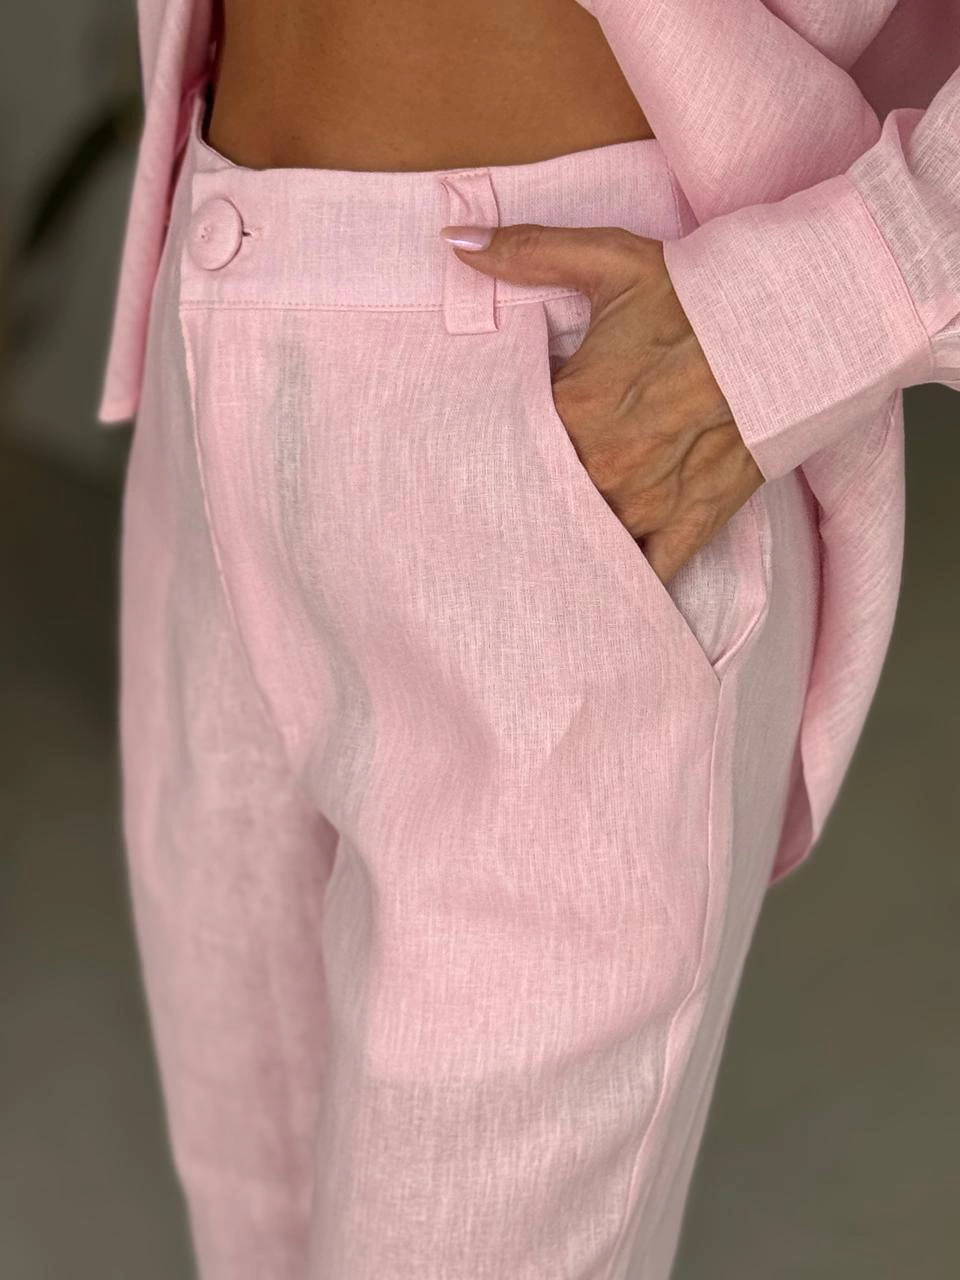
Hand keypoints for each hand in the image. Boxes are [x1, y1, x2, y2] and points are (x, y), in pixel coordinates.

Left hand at [440, 224, 764, 584]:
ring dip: (560, 546)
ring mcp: (649, 503)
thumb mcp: (612, 262)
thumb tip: (455, 242)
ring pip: (585, 544)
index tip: (477, 443)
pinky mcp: (690, 523)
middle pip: (540, 501)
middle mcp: (607, 467)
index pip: (508, 444)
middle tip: (491, 504)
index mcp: (578, 409)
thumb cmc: (698, 299)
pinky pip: (647, 574)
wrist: (791, 329)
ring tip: (530, 550)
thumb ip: (528, 253)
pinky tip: (592, 591)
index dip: (492, 443)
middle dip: (519, 500)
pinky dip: (621, 584)